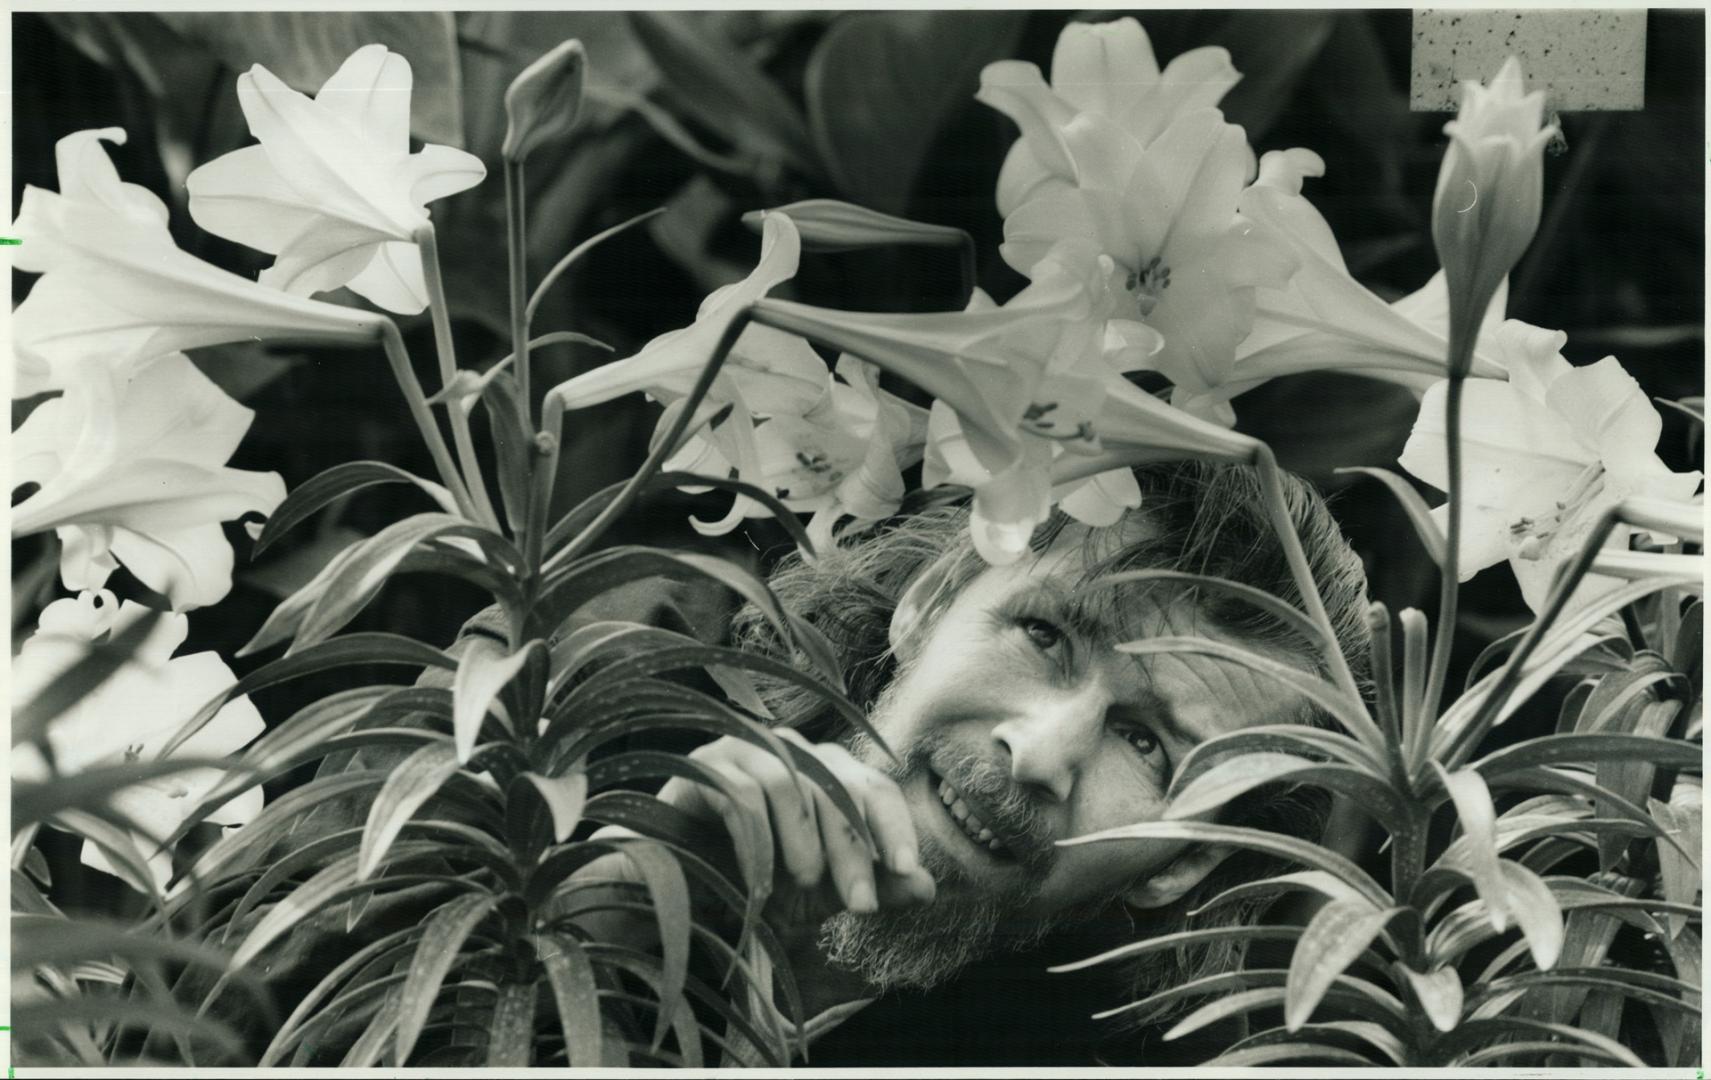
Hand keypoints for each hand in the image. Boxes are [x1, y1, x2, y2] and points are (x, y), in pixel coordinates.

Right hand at [655, 727, 936, 942]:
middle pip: (839, 787)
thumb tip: (927, 887)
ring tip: (806, 887)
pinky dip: (760, 841)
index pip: (875, 786)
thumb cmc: (758, 887)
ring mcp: (746, 749)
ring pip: (793, 784)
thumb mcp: (825, 896)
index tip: (907, 873)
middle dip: (856, 851)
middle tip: (861, 907)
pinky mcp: (703, 765)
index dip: (895, 828)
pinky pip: (742, 793)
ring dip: (807, 843)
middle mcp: (791, 751)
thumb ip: (875, 887)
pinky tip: (760, 878)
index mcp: (826, 771)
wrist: (683, 897)